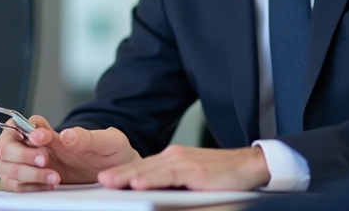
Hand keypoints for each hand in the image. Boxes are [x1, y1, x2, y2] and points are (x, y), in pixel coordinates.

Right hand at [0, 115, 140, 191]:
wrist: (118, 173)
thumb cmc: (111, 152)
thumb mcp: (107, 141)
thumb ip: (86, 136)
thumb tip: (65, 135)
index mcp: (48, 132)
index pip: (19, 123)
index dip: (23, 130)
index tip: (41, 139)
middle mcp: (35, 147)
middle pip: (5, 146)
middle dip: (21, 155)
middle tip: (45, 161)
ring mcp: (31, 166)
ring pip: (6, 167)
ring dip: (26, 174)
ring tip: (53, 178)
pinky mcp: (33, 183)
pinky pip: (14, 186)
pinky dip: (27, 188)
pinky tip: (46, 187)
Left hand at [97, 145, 270, 190]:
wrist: (249, 166)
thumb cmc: (221, 176)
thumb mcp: (190, 178)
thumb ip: (170, 182)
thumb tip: (148, 191)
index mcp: (171, 159)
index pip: (141, 167)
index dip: (122, 173)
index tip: (104, 180)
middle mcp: (174, 157)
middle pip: (140, 167)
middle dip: (119, 174)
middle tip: (99, 181)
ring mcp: (183, 162)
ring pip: (150, 170)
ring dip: (128, 176)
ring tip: (109, 183)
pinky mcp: (194, 170)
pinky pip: (169, 175)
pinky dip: (152, 179)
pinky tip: (138, 184)